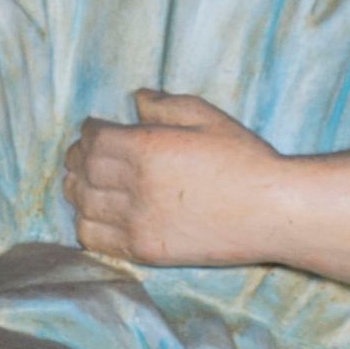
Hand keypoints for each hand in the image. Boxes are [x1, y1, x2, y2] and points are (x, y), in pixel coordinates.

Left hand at [66, 92, 279, 268]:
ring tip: (88, 183)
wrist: (271, 212)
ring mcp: (137, 222)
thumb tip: (135, 98)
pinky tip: (98, 213)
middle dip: (79, 158)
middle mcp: (136, 186)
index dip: (89, 131)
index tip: (94, 129)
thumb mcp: (207, 117)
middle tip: (85, 154)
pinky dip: (86, 223)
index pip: (93, 138)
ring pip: (82, 204)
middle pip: (83, 170)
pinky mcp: (144, 250)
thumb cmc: (244, 160)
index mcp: (147, 148)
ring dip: (79, 190)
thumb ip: (164, 104)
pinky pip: (94, 238)